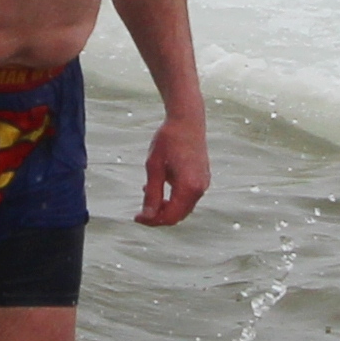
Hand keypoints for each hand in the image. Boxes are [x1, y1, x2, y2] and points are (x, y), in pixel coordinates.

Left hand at [138, 109, 208, 226]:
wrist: (187, 119)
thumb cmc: (168, 140)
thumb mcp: (154, 167)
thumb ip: (152, 194)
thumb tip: (147, 216)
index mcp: (188, 187)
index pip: (170, 216)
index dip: (152, 221)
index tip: (136, 217)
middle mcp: (200, 188)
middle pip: (178, 215)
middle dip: (159, 216)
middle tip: (141, 211)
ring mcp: (203, 183)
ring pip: (183, 207)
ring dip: (166, 206)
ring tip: (148, 192)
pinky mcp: (203, 178)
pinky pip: (188, 196)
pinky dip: (173, 198)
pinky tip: (160, 184)